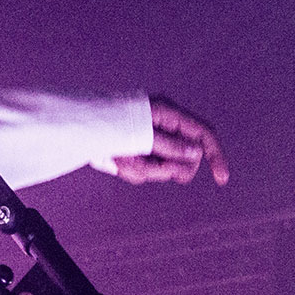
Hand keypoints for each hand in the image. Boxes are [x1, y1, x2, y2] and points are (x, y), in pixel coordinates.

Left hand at [112, 94, 228, 186]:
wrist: (74, 127)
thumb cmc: (107, 122)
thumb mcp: (141, 134)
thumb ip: (169, 145)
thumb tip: (196, 154)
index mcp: (167, 114)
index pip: (203, 134)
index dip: (215, 156)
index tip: (221, 179)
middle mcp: (161, 126)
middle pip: (184, 158)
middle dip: (166, 168)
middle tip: (142, 163)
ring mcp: (149, 141)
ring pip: (162, 169)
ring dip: (142, 169)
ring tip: (120, 158)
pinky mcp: (136, 151)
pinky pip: (144, 171)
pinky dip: (131, 170)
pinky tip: (115, 161)